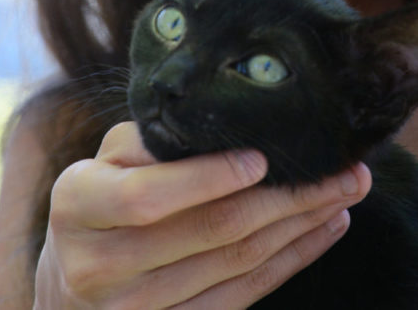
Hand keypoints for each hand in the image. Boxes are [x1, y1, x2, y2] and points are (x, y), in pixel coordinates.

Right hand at [33, 121, 370, 308]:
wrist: (71, 284)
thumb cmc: (99, 201)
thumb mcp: (103, 161)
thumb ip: (149, 141)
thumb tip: (224, 125)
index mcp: (78, 205)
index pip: (148, 196)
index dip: (209, 178)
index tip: (263, 158)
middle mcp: (99, 265)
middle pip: (210, 231)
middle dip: (288, 198)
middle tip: (346, 170)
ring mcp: (135, 309)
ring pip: (237, 263)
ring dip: (301, 226)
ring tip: (345, 193)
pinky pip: (244, 294)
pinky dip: (292, 260)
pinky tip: (324, 230)